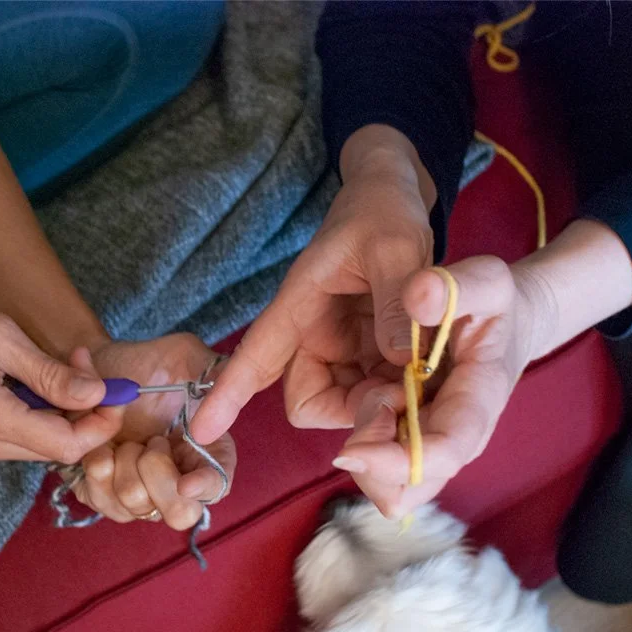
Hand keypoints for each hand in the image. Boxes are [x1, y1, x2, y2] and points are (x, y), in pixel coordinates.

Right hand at [0, 293, 123, 463]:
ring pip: (44, 445)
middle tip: (82, 363)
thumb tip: (96, 395)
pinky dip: (44, 413)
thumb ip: (48, 372)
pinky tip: (37, 381)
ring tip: (61, 365)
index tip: (113, 388)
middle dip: (86, 412)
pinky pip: (25, 437)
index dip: (101, 423)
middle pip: (59, 449)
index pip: (66, 446)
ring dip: (65, 411)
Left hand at [70, 334, 236, 529]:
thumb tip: (230, 386)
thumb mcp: (184, 356)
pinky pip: (102, 504)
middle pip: (181, 514)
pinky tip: (98, 448)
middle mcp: (177, 479)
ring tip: (120, 437)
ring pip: (136, 508)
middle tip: (148, 441)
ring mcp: (141, 492)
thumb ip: (213, 372)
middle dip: (158, 477)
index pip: (219, 484)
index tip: (185, 483)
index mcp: (206, 450)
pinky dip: (96, 473)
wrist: (95, 371)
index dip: (205, 487)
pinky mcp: (104, 495)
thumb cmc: (145, 363)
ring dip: (123, 466)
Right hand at [192, 124, 437, 443]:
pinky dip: (403, 394)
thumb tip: (402, 362)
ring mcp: (342, 350)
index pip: (256, 355)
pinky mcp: (369, 356)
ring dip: (384, 405)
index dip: (229, 394)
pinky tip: (430, 374)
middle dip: (353, 411)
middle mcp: (313, 337)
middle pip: (310, 401)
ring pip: (349, 404)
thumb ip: (396, 302)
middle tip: (405, 394)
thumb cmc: (382, 214)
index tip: (201, 430)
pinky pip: (378, 392)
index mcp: (299, 305)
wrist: (394, 201)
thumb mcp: (395, 248)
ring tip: (426, 377)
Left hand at [334, 218, 631, 517]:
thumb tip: (417, 297)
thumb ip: (454, 286)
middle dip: (372, 458)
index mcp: (478, 403)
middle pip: (408, 488)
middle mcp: (456, 439)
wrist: (505, 325)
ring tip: (378, 385)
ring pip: (390, 487)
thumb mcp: (486, 279)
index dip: (396, 461)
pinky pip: (379, 466)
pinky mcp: (414, 444)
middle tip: (372, 392)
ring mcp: (434, 446)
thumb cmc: (495, 304)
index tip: (349, 452)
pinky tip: (372, 392)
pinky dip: (363, 437)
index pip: (444, 451)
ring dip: (367, 445)